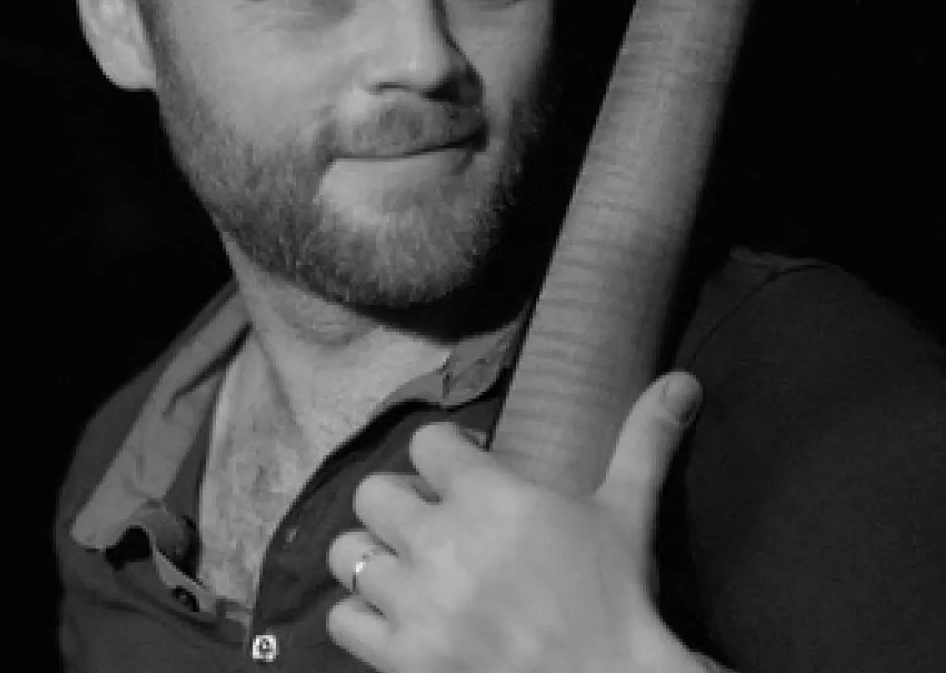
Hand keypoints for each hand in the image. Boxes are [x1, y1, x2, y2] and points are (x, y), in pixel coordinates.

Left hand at [327, 372, 704, 672]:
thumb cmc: (617, 598)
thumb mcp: (628, 513)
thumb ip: (644, 442)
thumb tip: (684, 382)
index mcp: (488, 496)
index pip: (426, 442)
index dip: (444, 451)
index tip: (467, 466)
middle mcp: (439, 541)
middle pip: (374, 492)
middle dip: (401, 501)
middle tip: (433, 520)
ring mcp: (414, 602)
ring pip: (349, 552)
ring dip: (376, 554)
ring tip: (408, 565)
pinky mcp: (400, 658)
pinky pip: (343, 620)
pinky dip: (363, 614)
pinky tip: (397, 614)